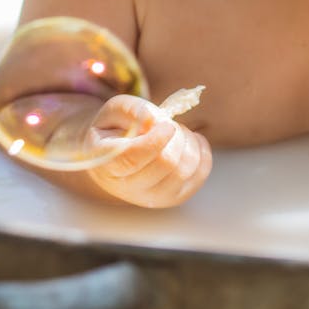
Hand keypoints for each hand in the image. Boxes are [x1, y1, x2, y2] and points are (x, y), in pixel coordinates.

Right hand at [85, 94, 211, 207]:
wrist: (117, 156)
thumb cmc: (114, 130)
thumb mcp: (114, 110)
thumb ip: (131, 110)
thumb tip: (154, 120)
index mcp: (107, 164)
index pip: (133, 159)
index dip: (155, 140)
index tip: (167, 124)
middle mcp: (128, 188)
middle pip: (165, 164)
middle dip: (175, 136)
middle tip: (168, 124)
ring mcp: (152, 197)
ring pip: (184, 170)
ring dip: (188, 142)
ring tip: (177, 132)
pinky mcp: (173, 198)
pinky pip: (199, 175)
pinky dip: (202, 152)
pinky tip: (190, 141)